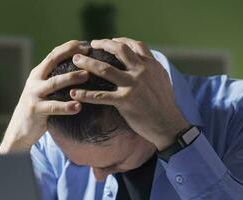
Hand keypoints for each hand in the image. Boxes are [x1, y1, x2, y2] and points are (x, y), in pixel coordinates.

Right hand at [0, 40, 89, 152]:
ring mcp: (33, 94)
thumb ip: (55, 79)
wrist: (19, 130)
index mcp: (38, 73)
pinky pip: (53, 107)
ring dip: (71, 78)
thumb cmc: (38, 108)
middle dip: (70, 55)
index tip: (86, 44)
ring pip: (54, 83)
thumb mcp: (43, 90)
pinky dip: (66, 106)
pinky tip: (78, 106)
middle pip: (52, 62)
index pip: (53, 54)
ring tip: (86, 76)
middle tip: (88, 54)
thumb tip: (80, 70)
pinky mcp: (35, 110)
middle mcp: (34, 81)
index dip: (69, 47)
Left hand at [70, 38, 188, 150]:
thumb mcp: (162, 80)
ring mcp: (133, 85)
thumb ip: (151, 69)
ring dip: (88, 63)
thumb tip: (142, 61)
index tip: (108, 41)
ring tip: (75, 60)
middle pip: (118, 50)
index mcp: (151, 65)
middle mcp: (142, 71)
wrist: (168, 124)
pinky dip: (85, 94)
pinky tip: (74, 93)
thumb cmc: (164, 104)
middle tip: (88, 46)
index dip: (119, 40)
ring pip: (105, 69)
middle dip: (102, 44)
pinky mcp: (125, 101)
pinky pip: (100, 96)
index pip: (135, 45)